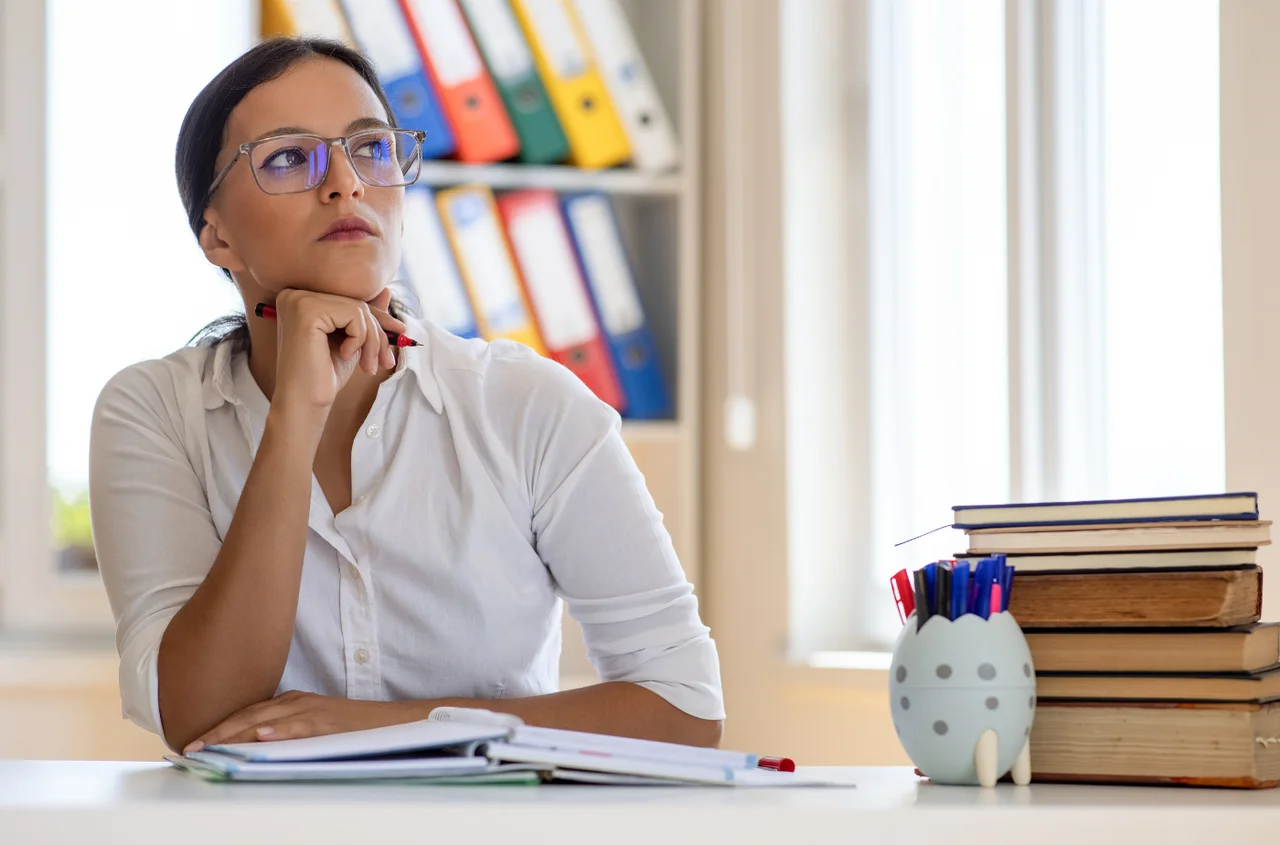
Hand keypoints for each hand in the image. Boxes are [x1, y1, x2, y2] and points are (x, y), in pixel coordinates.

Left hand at [183, 690, 426, 752]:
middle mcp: (296, 702)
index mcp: (289, 703)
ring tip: (211, 745)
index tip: (194, 744)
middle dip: (217, 731)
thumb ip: (285, 732)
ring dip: (236, 733)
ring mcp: (311, 710)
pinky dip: (279, 731)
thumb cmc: (349, 728)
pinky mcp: (327, 722)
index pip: (246, 714)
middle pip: (248, 715)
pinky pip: (299, 726)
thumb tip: (253, 749)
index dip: (219, 728)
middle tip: (191, 748)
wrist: (389, 722)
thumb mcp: (311, 727)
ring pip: (266, 720)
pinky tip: (262, 738)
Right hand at [270, 288, 407, 414]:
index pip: (349, 300)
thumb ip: (363, 315)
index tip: (400, 331)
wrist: (305, 402)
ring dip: (373, 341)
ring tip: (368, 366)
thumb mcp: (351, 340)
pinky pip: (354, 315)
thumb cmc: (324, 374)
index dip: (377, 318)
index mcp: (301, 300)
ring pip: (359, 309)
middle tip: (385, 361)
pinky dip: (360, 339)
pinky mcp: (307, 311)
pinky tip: (345, 356)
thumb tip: (386, 291)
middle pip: (356, 303)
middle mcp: (295, 295)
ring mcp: (299, 301)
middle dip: (378, 334)